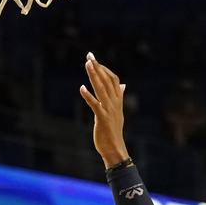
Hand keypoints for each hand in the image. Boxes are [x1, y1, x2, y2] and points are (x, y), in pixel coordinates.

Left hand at [78, 53, 129, 167]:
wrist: (114, 148)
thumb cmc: (113, 130)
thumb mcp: (117, 111)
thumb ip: (119, 96)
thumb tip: (123, 85)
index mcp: (118, 100)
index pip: (113, 79)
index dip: (104, 68)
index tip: (95, 60)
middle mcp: (115, 102)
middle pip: (107, 80)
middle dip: (98, 67)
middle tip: (89, 56)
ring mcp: (109, 110)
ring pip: (101, 89)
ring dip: (94, 76)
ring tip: (87, 64)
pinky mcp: (102, 118)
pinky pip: (95, 104)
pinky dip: (88, 96)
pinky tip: (81, 88)